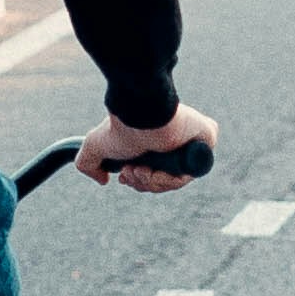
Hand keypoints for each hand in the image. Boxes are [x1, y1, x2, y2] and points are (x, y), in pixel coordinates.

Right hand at [79, 102, 214, 191]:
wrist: (139, 113)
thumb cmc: (121, 127)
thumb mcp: (94, 146)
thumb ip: (88, 163)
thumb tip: (103, 180)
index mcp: (155, 143)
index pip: (153, 173)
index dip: (139, 181)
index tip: (125, 178)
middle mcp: (174, 143)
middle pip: (163, 181)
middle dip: (142, 182)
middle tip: (131, 171)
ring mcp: (191, 142)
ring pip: (176, 181)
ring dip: (152, 181)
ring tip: (139, 169)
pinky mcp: (206, 140)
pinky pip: (192, 172)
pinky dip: (172, 177)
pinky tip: (157, 170)